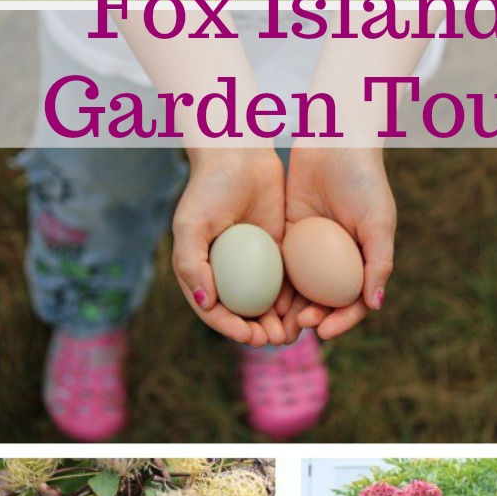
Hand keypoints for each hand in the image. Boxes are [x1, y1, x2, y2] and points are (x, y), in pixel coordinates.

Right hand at [172, 150, 289, 345]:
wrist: (239, 155)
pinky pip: (286, 282)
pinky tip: (305, 309)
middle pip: (242, 315)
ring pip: (267, 304)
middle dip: (258, 332)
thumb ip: (192, 265)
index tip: (249, 335)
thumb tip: (205, 304)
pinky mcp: (278, 253)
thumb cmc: (208, 188)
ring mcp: (254, 266)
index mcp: (202, 273)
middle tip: (275, 339)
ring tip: (292, 334)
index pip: (214, 311)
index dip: (230, 328)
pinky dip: (293, 300)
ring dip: (278, 323)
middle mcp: (227, 275)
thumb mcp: (191, 225)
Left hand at [281, 149, 395, 340]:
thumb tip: (375, 305)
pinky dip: (273, 284)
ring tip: (276, 323)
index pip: (353, 302)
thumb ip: (379, 263)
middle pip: (324, 302)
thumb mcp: (378, 222)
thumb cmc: (364, 180)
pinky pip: (280, 266)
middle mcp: (338, 261)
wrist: (335, 142)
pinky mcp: (289, 235)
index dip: (340, 321)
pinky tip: (261, 297)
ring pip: (299, 289)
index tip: (323, 331)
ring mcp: (311, 250)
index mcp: (363, 261)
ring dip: (288, 309)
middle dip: (310, 321)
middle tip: (294, 329)